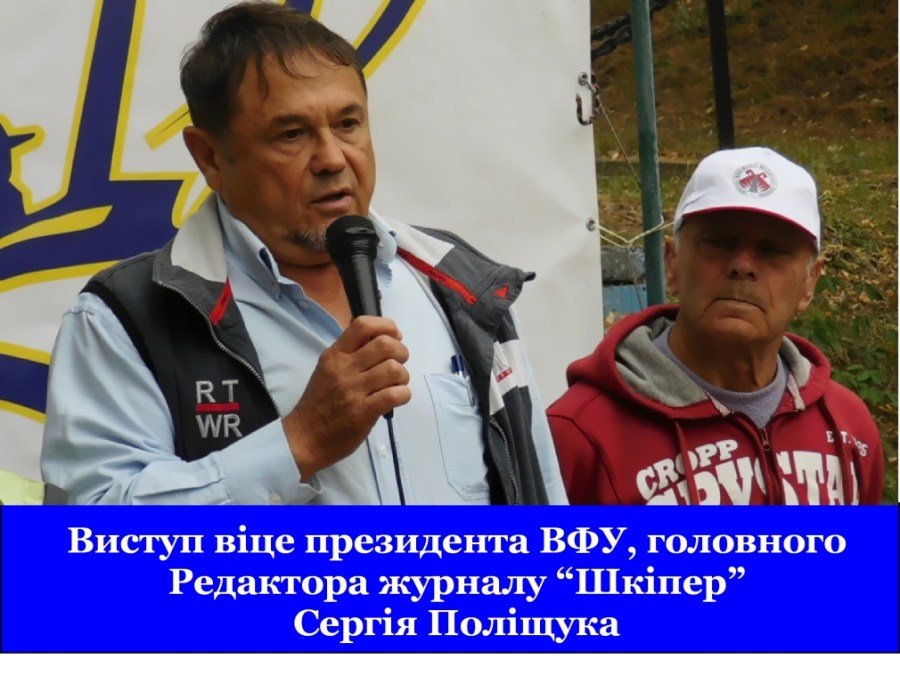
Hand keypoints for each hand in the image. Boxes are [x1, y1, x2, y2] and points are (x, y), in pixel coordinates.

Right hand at [282, 316, 410, 479]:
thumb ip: (350, 355)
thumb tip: (381, 341)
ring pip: (394, 369)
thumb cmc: (319, 404)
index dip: (386, 326)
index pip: (362, 325)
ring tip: (395, 385)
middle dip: (401, 352)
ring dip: (402, 377)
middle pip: (386, 345)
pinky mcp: (363, 412)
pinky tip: (395, 399)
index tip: (393, 338)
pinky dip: (403, 395)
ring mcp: (353, 390)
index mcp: (335, 355)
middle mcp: (344, 368)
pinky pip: (395, 394)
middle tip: (397, 364)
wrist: (305, 438)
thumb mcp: (328, 370)